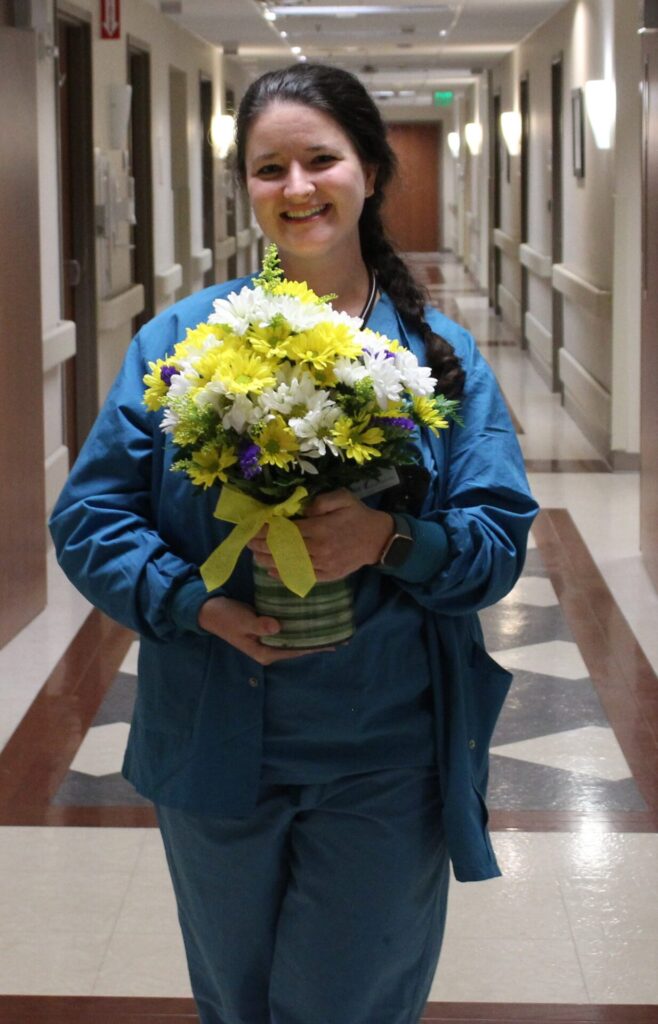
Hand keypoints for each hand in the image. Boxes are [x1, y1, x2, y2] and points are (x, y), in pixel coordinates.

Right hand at [198, 596, 329, 664]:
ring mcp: (267, 638)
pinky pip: (287, 627)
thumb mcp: (242, 621)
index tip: (331, 643)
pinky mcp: (266, 627)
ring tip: (330, 627)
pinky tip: (311, 617)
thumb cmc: (226, 617)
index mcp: (264, 652)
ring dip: (309, 633)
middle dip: (316, 642)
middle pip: (297, 646)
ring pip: (293, 637)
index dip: (312, 647)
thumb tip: (278, 626)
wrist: (209, 609)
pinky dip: (299, 624)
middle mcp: (268, 648)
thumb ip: (260, 625)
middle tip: (338, 636)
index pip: (294, 650)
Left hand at [248, 489, 393, 581]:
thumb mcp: (343, 498)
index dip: (269, 530)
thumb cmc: (358, 516)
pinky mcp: (328, 576)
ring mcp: (324, 565)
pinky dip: (284, 575)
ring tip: (255, 555)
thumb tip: (301, 509)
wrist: (378, 539)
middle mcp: (320, 549)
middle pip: (285, 549)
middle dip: (264, 546)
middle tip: (249, 542)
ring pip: (290, 565)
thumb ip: (321, 501)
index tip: (255, 528)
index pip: (288, 531)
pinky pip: (302, 577)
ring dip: (269, 561)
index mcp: (322, 528)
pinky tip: (271, 570)